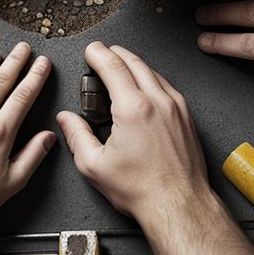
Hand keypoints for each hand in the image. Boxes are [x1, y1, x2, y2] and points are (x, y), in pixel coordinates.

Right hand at [57, 43, 207, 221]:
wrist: (179, 205)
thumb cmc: (143, 190)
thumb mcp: (94, 165)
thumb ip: (76, 136)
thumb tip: (66, 120)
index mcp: (133, 108)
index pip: (113, 66)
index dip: (98, 53)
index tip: (91, 50)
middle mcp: (158, 102)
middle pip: (135, 62)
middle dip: (116, 53)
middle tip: (103, 53)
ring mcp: (176, 108)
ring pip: (153, 72)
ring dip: (135, 64)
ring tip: (121, 67)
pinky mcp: (187, 117)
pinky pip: (167, 86)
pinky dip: (151, 79)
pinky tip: (145, 87)